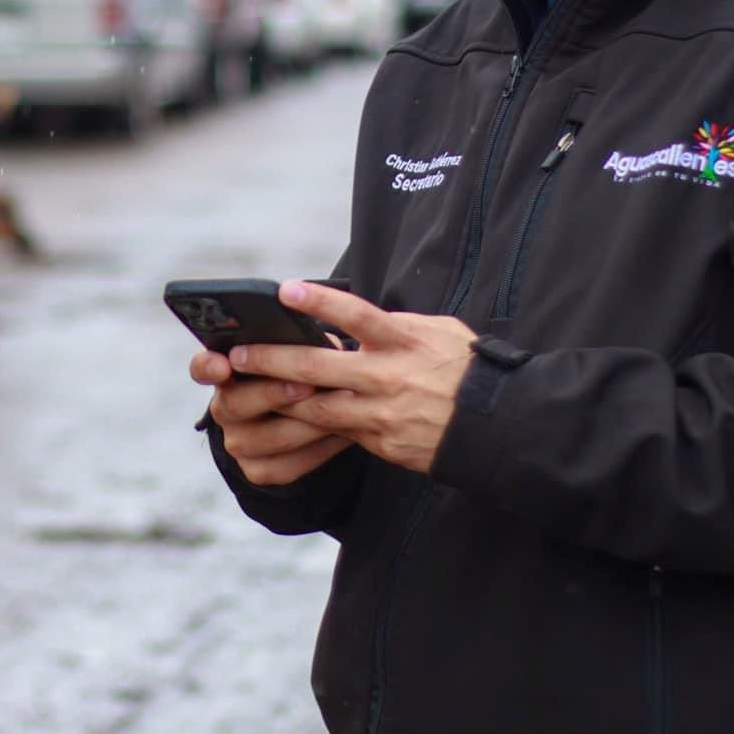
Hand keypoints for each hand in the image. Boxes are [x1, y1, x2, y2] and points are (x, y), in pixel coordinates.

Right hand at [191, 346, 352, 485]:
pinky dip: (320, 449)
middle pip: (235, 403)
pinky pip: (289, 465)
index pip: (202, 368)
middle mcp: (223, 408)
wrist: (301, 420)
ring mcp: (238, 443)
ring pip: (269, 437)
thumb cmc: (299, 371)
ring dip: (307, 422)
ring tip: (339, 408)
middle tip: (308, 384)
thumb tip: (325, 345)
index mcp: (224, 372)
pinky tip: (344, 433)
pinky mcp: (258, 471)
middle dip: (273, 393)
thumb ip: (299, 344)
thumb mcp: (296, 352)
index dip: (209, 366)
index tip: (223, 364)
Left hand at [228, 280, 474, 474]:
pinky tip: (283, 417)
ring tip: (244, 388)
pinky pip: (337, 434)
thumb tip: (358, 321)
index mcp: (403, 341)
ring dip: (278, 397)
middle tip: (236, 354)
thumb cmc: (466, 369)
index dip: (320, 302)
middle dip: (271, 359)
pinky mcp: (380, 443)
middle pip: (318, 366)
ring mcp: (381, 414)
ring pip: (316, 407)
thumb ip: (395, 326)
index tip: (285, 290)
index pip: (355, 316)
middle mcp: (387, 377)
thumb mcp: (437, 332)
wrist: (498, 425)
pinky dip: (309, 424)